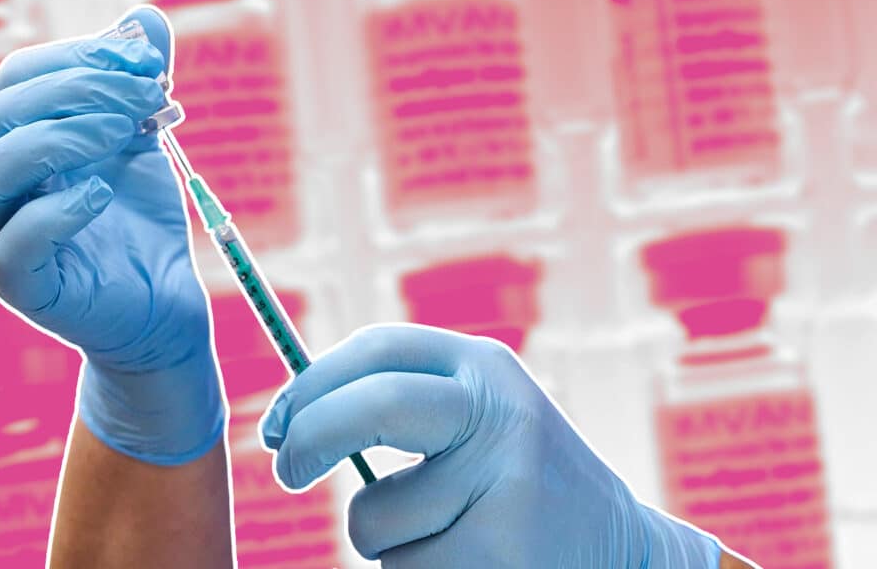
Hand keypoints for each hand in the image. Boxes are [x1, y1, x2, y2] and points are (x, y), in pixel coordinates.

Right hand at [0, 8, 222, 464]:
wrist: (161, 302)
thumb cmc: (137, 220)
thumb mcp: (140, 141)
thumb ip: (135, 84)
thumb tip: (147, 17)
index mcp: (8, 143)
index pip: (19, 80)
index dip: (81, 60)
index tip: (148, 63)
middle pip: (1, 114)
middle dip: (80, 91)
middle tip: (149, 94)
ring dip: (60, 137)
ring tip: (124, 132)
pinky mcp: (21, 287)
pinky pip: (14, 244)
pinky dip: (56, 210)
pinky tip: (102, 191)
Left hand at [260, 325, 722, 566]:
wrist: (619, 551)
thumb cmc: (516, 483)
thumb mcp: (473, 421)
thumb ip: (401, 405)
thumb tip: (289, 417)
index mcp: (484, 368)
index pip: (377, 349)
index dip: (312, 384)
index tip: (277, 422)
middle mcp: (500, 412)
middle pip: (371, 406)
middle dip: (309, 438)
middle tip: (287, 468)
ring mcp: (506, 482)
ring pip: (373, 516)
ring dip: (383, 538)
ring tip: (449, 536)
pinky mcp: (499, 551)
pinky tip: (470, 564)